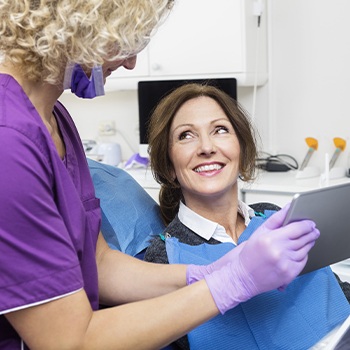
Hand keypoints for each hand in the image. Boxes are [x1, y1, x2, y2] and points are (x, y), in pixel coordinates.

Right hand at [191, 205, 319, 313]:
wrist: (244, 276)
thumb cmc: (250, 253)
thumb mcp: (260, 231)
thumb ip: (276, 219)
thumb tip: (289, 207)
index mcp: (271, 239)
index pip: (297, 228)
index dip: (307, 224)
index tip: (310, 222)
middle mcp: (279, 251)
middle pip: (304, 239)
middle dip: (311, 233)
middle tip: (313, 230)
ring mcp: (286, 264)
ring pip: (306, 250)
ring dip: (308, 243)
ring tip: (307, 239)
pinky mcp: (290, 274)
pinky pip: (303, 261)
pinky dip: (303, 255)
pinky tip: (298, 252)